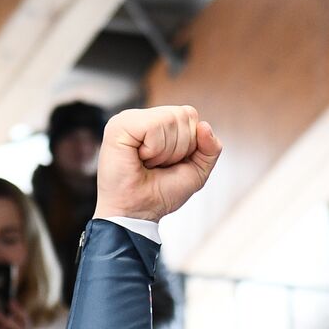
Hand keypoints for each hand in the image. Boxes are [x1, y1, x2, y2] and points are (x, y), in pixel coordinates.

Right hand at [93, 105, 221, 221]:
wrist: (137, 214)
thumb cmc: (159, 194)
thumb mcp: (196, 171)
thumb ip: (210, 148)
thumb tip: (204, 125)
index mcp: (156, 122)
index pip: (190, 114)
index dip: (189, 143)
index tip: (168, 163)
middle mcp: (141, 117)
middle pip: (183, 114)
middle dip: (179, 148)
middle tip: (156, 165)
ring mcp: (127, 119)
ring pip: (170, 119)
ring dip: (165, 152)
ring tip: (146, 163)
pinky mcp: (118, 126)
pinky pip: (153, 126)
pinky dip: (153, 149)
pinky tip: (139, 159)